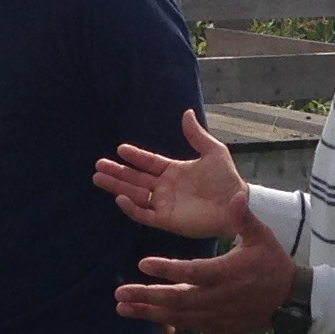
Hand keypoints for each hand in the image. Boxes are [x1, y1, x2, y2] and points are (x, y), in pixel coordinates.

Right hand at [93, 109, 246, 237]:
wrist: (236, 203)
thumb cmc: (226, 179)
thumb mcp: (213, 151)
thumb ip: (196, 135)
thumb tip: (186, 113)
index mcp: (174, 171)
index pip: (149, 163)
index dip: (135, 157)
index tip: (120, 149)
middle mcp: (166, 188)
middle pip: (136, 179)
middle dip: (117, 173)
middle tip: (98, 165)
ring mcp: (165, 204)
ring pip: (135, 195)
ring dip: (117, 187)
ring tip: (99, 178)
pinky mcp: (167, 220)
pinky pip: (144, 214)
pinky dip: (131, 208)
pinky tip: (120, 197)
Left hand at [113, 188, 293, 333]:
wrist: (289, 302)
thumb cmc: (273, 265)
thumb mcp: (263, 238)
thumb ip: (244, 218)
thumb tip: (236, 195)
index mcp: (227, 273)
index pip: (192, 272)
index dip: (167, 269)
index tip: (143, 264)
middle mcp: (218, 297)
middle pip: (177, 299)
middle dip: (146, 297)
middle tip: (119, 293)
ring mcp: (216, 315)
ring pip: (177, 316)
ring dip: (149, 312)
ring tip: (122, 308)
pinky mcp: (216, 326)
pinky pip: (186, 325)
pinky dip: (165, 322)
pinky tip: (146, 317)